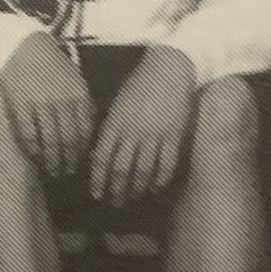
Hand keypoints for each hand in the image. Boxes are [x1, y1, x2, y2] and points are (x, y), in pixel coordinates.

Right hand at [0, 31, 95, 179]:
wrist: (21, 45)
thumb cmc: (50, 63)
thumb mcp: (74, 80)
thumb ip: (82, 104)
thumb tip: (89, 133)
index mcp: (79, 95)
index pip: (85, 133)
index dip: (83, 153)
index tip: (80, 165)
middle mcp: (62, 102)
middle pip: (69, 142)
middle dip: (69, 162)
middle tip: (66, 175)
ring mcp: (40, 104)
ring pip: (50, 142)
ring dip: (52, 162)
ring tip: (52, 171)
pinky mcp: (20, 105)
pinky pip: (29, 135)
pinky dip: (34, 151)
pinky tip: (35, 158)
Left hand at [89, 46, 195, 206]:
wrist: (170, 68)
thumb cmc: (140, 82)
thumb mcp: (119, 101)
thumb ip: (112, 126)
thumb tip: (101, 152)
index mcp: (115, 121)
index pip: (102, 158)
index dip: (98, 179)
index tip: (97, 193)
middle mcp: (132, 131)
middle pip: (121, 169)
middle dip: (116, 190)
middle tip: (114, 203)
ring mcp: (154, 135)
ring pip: (142, 171)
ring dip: (136, 189)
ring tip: (133, 198)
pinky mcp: (174, 136)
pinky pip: (165, 166)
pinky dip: (159, 181)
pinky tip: (155, 189)